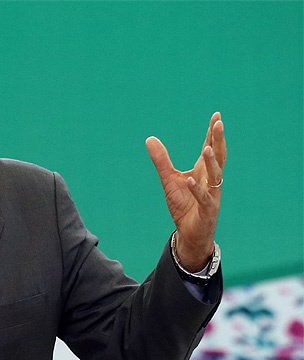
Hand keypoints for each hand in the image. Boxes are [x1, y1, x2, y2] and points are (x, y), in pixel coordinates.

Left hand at [146, 112, 226, 270]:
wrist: (189, 234)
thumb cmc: (184, 205)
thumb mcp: (169, 179)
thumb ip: (161, 160)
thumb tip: (150, 138)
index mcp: (204, 172)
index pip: (211, 148)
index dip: (213, 134)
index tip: (216, 117)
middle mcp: (211, 181)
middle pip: (219, 158)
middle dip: (219, 141)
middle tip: (219, 124)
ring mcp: (211, 196)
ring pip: (215, 177)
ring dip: (211, 163)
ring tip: (206, 148)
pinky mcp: (207, 211)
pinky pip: (204, 198)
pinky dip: (197, 189)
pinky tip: (189, 180)